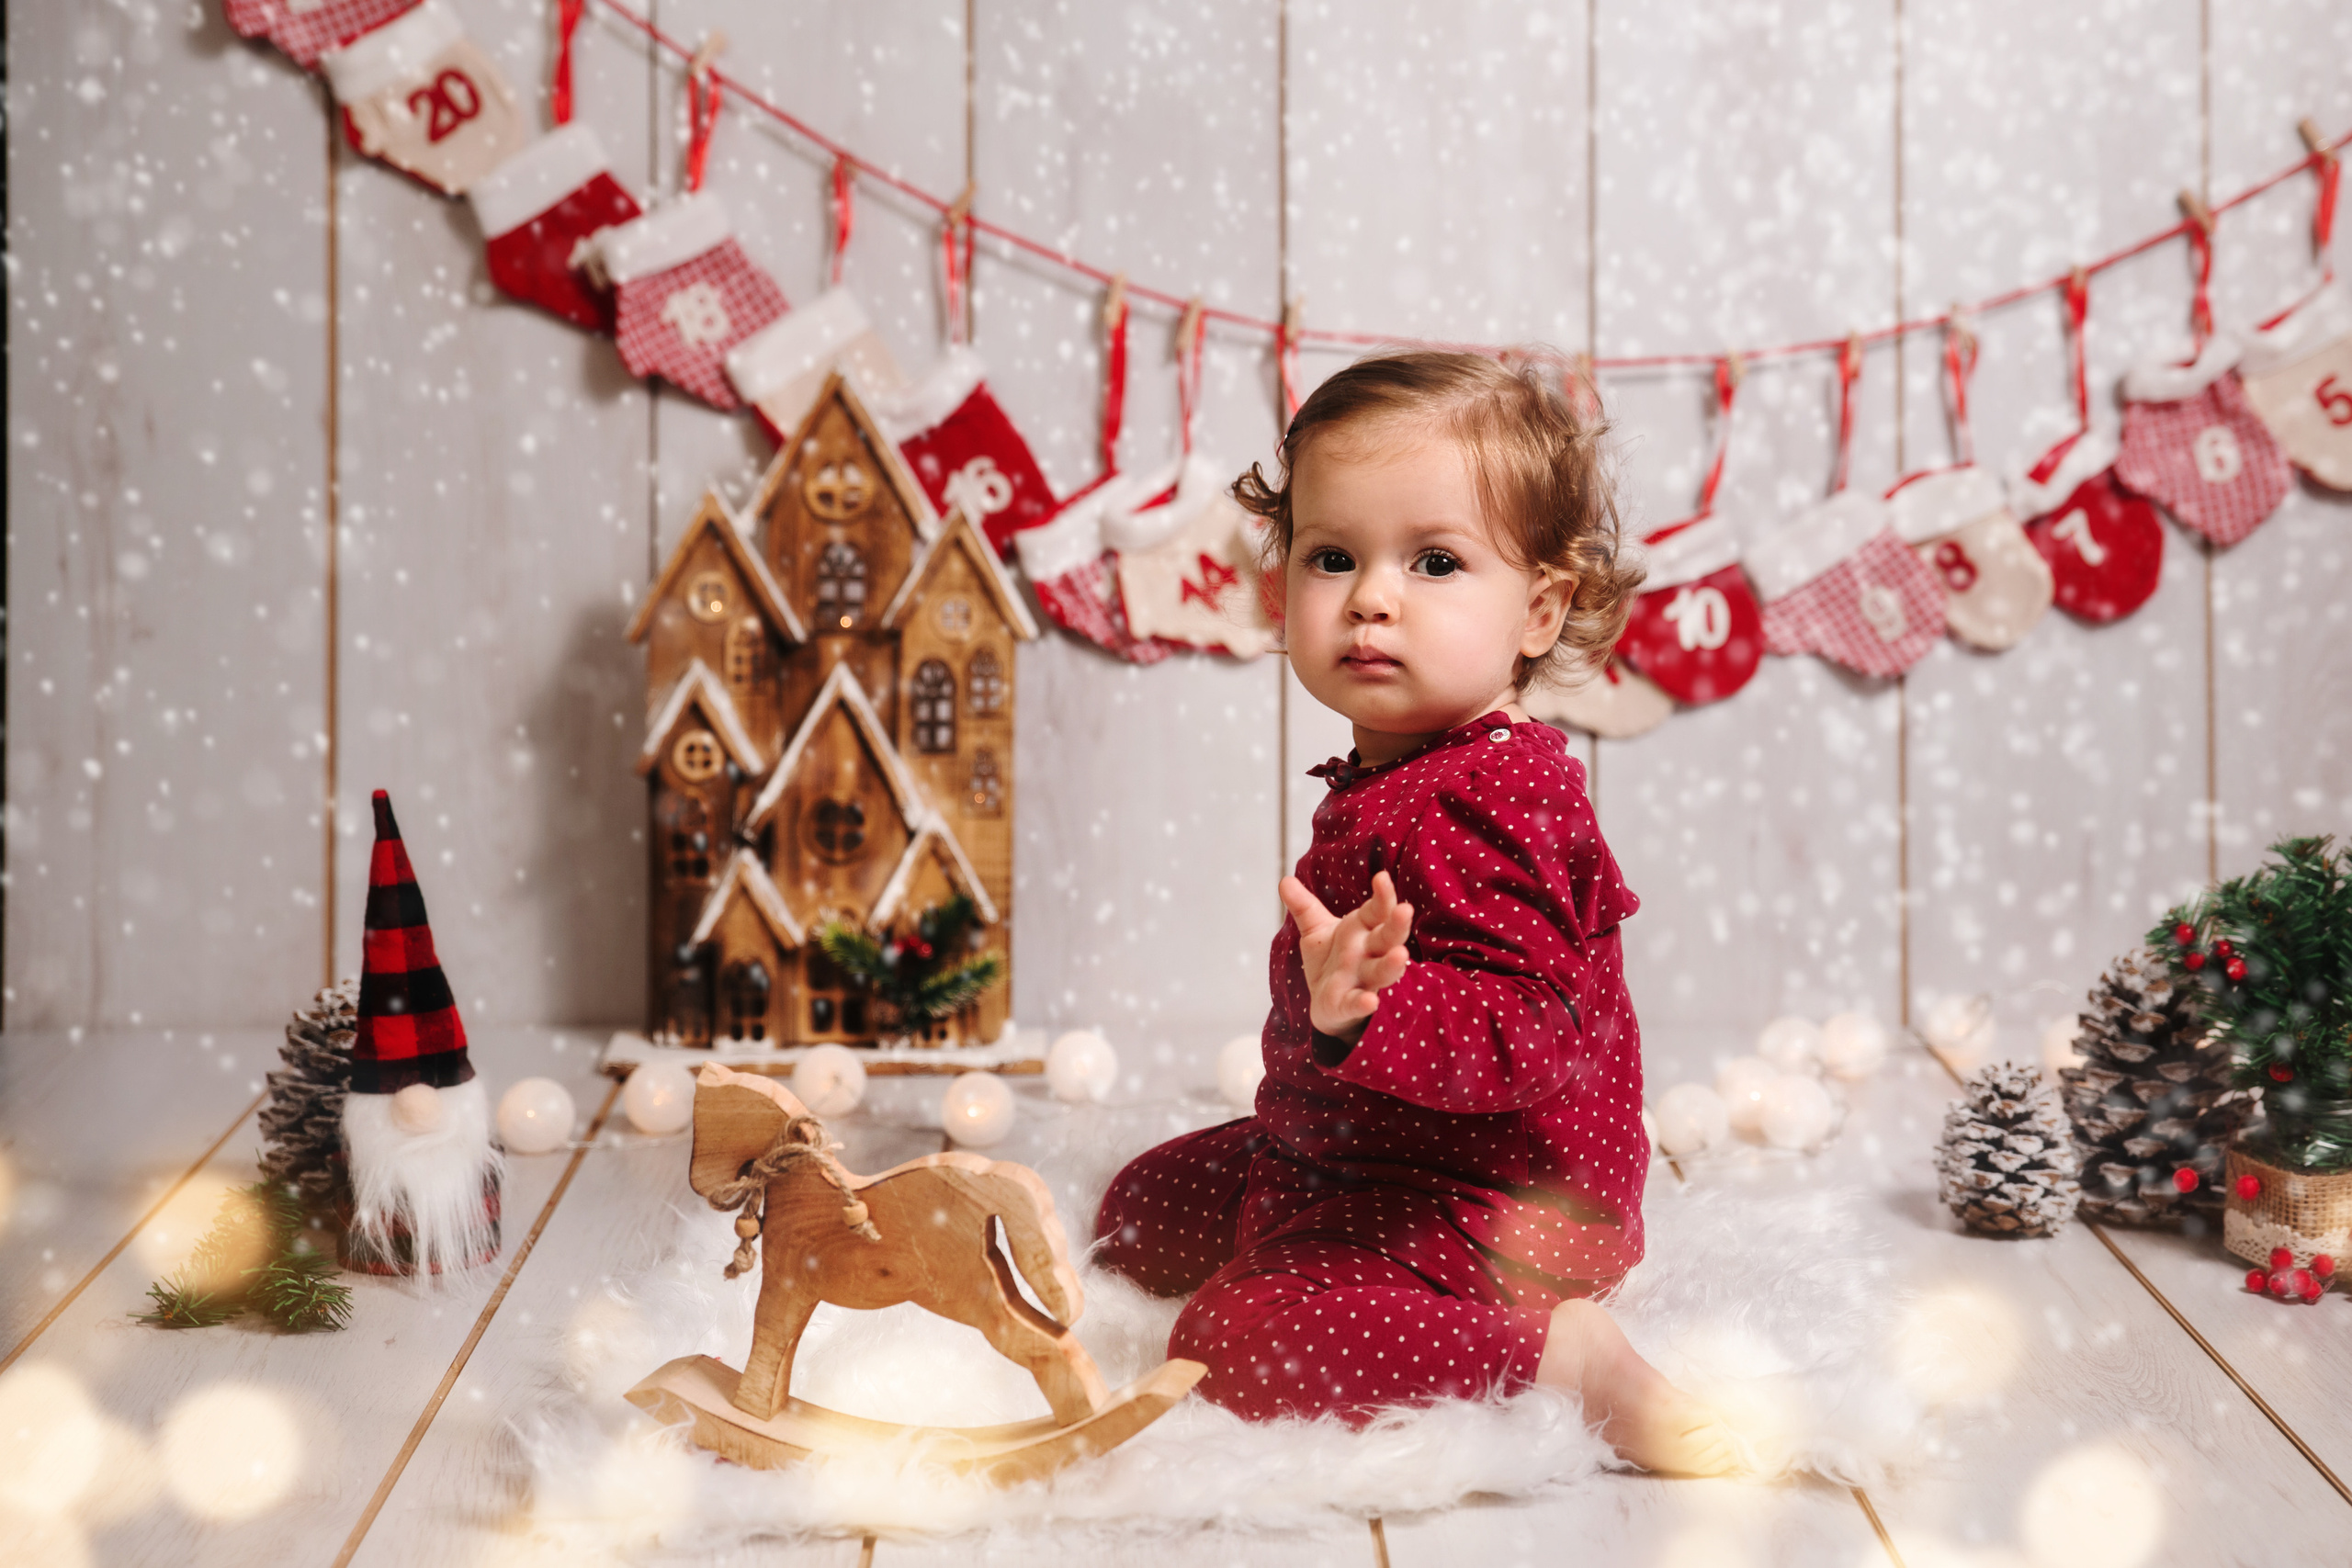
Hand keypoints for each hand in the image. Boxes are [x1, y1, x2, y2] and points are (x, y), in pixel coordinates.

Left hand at [1279, 870, 1414, 1040]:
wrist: (1326, 1002)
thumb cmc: (1331, 960)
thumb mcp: (1315, 931)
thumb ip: (1303, 907)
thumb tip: (1284, 881)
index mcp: (1363, 930)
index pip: (1377, 910)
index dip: (1382, 895)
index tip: (1381, 877)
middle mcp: (1369, 953)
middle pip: (1387, 938)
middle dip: (1396, 925)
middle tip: (1405, 910)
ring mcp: (1363, 980)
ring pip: (1382, 971)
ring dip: (1391, 965)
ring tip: (1400, 955)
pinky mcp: (1349, 1004)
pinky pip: (1358, 1003)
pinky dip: (1364, 1003)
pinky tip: (1370, 1002)